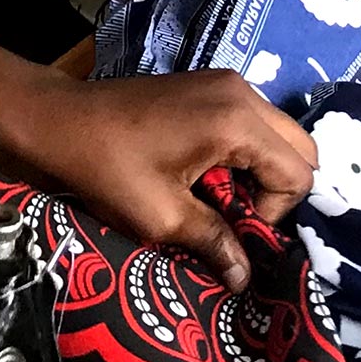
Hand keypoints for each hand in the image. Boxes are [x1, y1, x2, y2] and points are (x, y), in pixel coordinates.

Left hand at [0, 44, 316, 292]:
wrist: (60, 120)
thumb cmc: (108, 167)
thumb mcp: (162, 215)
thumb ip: (214, 242)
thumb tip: (246, 278)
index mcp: (236, 121)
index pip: (297, 173)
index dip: (275, 212)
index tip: (235, 228)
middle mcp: (241, 93)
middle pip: (299, 147)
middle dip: (279, 189)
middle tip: (238, 215)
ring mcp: (224, 83)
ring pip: (276, 134)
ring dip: (261, 170)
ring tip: (221, 199)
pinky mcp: (207, 85)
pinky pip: (251, 121)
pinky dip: (244, 151)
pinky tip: (208, 175)